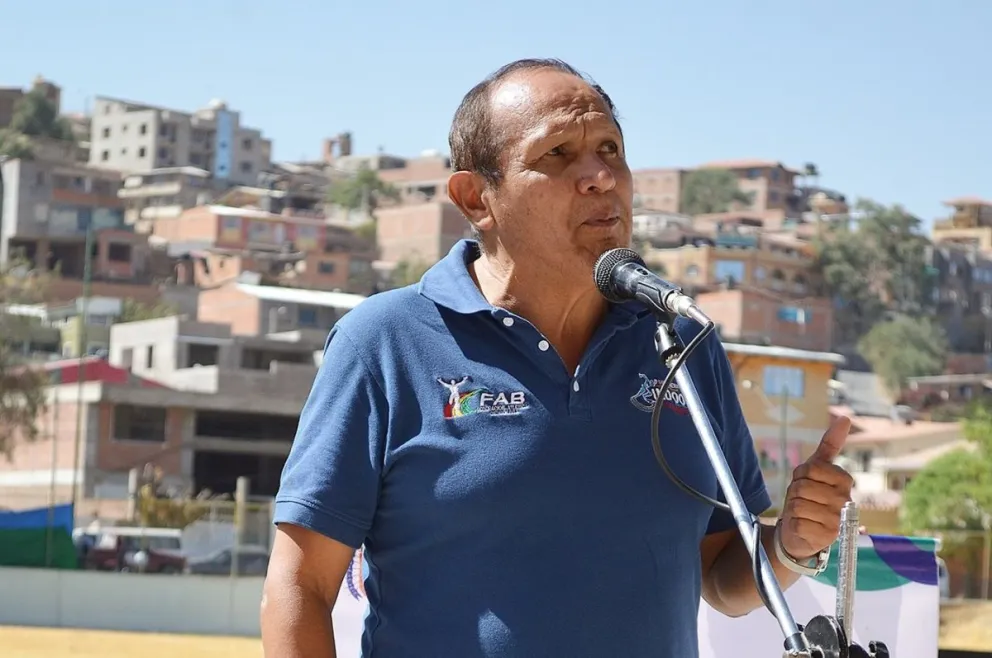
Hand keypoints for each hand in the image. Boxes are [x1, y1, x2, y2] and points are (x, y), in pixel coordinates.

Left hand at [779, 416, 854, 560]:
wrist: (802, 530)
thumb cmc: (809, 496)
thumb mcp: (816, 468)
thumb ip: (830, 444)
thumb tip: (845, 419)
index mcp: (844, 480)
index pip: (812, 468)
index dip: (801, 475)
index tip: (806, 482)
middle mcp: (845, 500)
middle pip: (802, 487)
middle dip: (795, 492)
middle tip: (802, 500)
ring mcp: (838, 520)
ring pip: (799, 504)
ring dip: (793, 508)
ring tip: (803, 512)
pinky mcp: (827, 537)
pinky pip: (798, 522)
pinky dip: (794, 523)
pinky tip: (804, 526)